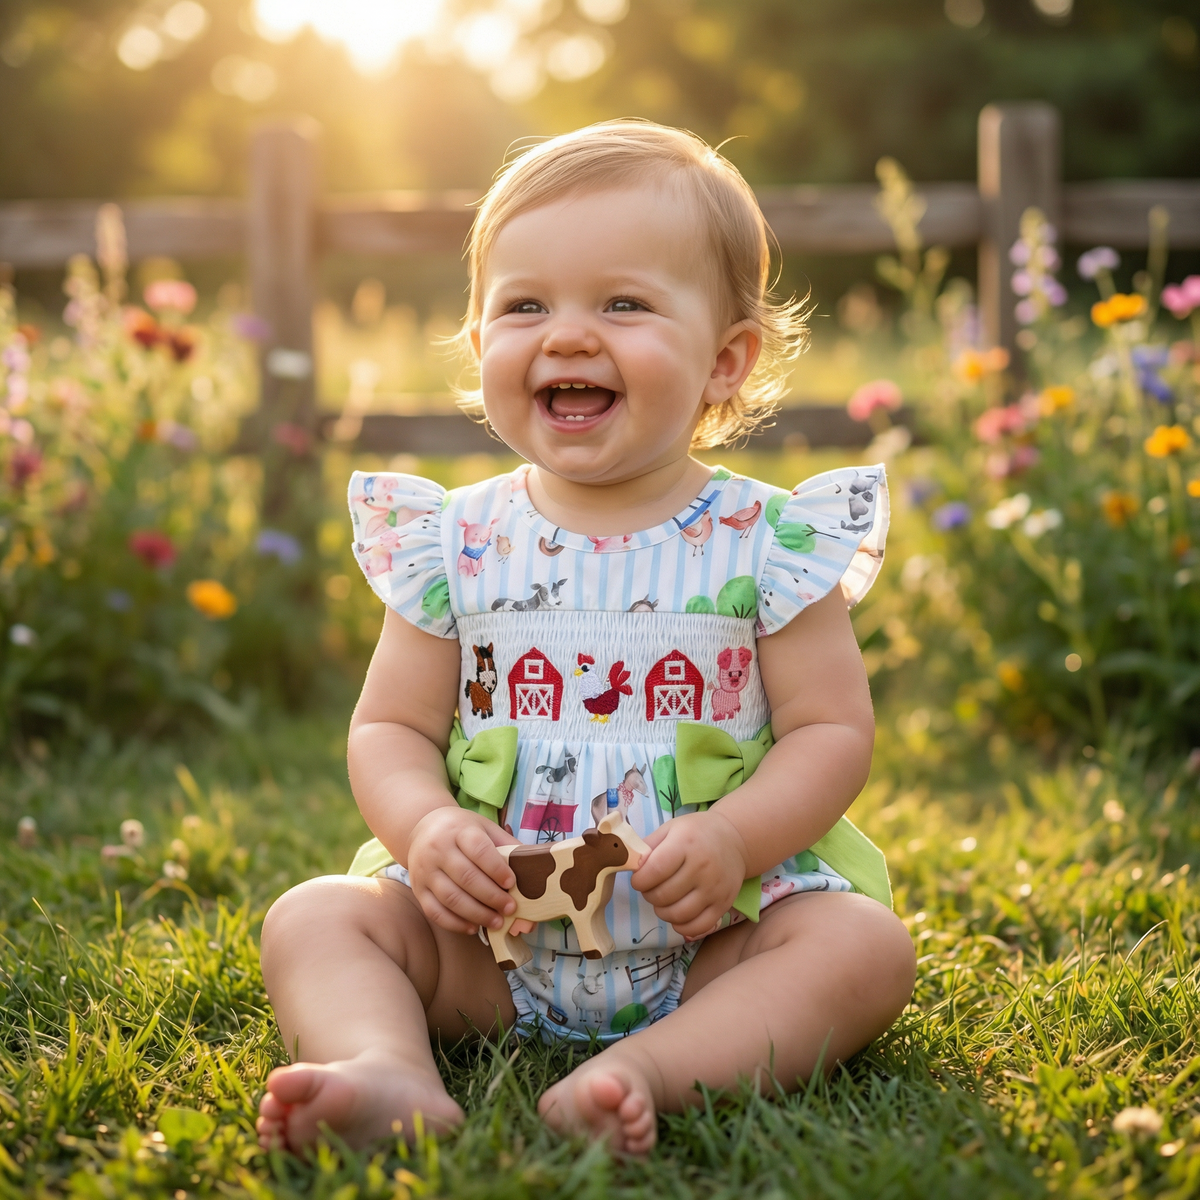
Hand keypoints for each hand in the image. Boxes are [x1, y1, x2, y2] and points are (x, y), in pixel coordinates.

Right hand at [407, 807, 527, 935]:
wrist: (423, 828)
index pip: (478, 850)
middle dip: (492, 897)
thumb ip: (508, 847)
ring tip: (498, 922)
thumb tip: (536, 873)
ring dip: (477, 914)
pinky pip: (435, 912)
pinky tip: (474, 928)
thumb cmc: (463, 831)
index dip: (497, 869)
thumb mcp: (486, 828)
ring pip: (451, 898)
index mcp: (459, 831)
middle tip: (511, 909)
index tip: (512, 883)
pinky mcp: (418, 889)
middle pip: (466, 877)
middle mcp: (438, 849)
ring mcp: (425, 871)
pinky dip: (456, 924)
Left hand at [629, 809, 749, 939]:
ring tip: (662, 901)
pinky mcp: (724, 904)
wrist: (734, 839)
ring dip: (662, 912)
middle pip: (664, 895)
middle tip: (650, 888)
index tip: (638, 880)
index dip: (640, 880)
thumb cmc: (696, 833)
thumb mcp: (670, 829)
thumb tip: (631, 867)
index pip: (655, 870)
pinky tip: (676, 915)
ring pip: (678, 914)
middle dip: (649, 895)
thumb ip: (648, 847)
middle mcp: (702, 867)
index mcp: (686, 843)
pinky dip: (681, 926)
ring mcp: (714, 888)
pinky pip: (698, 926)